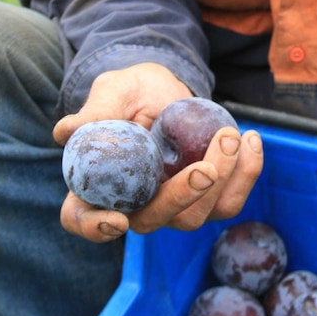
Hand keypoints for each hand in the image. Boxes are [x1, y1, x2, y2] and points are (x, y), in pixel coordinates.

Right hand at [54, 63, 263, 241]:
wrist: (166, 88)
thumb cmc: (130, 92)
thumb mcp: (113, 92)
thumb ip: (96, 112)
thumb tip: (66, 131)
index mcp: (97, 184)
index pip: (81, 218)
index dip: (93, 227)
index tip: (116, 221)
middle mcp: (134, 203)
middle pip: (152, 221)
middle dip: (181, 198)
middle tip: (203, 168)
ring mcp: (172, 204)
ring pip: (195, 217)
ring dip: (220, 181)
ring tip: (230, 136)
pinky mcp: (207, 197)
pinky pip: (229, 201)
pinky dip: (246, 173)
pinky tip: (250, 139)